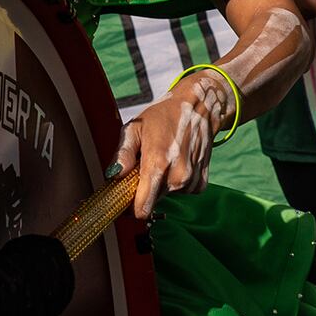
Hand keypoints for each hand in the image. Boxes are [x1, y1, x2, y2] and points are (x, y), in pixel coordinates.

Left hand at [114, 71, 228, 218]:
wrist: (199, 106)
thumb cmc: (164, 114)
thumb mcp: (135, 127)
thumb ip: (123, 153)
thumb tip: (114, 175)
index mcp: (158, 164)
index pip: (142, 209)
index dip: (130, 207)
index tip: (125, 198)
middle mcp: (177, 177)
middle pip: (152, 202)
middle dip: (144, 190)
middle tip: (144, 166)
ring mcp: (191, 181)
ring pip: (166, 196)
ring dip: (161, 184)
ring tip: (163, 159)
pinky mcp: (201, 182)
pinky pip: (182, 192)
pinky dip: (177, 182)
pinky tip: (177, 162)